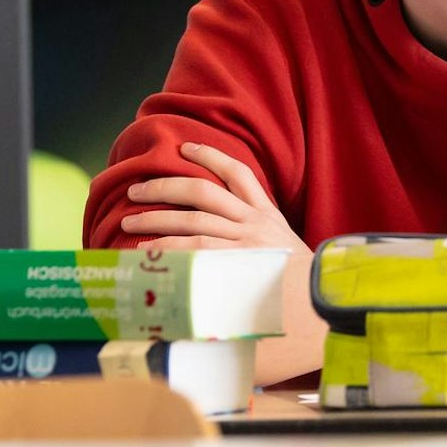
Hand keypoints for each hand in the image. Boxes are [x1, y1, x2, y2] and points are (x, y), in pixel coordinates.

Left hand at [122, 142, 309, 261]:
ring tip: (128, 222)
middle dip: (164, 187)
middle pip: (203, 192)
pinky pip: (196, 250)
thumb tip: (215, 227)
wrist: (317, 299)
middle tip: (136, 190)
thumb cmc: (294, 278)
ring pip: (193, 220)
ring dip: (156, 219)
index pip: (239, 174)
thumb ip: (255, 231)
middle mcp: (255, 223)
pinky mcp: (236, 264)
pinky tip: (148, 251)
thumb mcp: (282, 244)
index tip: (185, 147)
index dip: (210, 156)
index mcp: (267, 214)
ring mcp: (245, 242)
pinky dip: (169, 248)